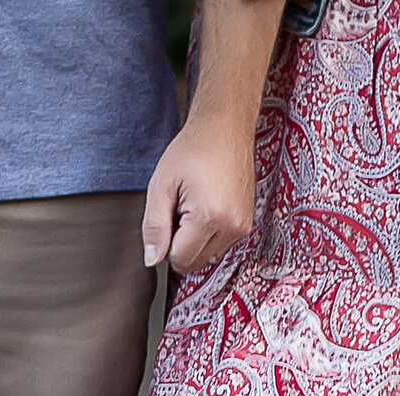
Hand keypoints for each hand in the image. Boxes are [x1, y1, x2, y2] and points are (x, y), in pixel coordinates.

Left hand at [141, 116, 256, 273]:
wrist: (225, 128)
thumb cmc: (193, 149)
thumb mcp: (161, 185)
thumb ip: (153, 226)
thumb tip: (152, 259)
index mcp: (210, 217)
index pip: (180, 259)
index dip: (166, 242)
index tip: (169, 213)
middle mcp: (233, 227)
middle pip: (195, 263)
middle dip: (181, 243)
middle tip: (180, 208)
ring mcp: (243, 226)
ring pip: (207, 256)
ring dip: (195, 239)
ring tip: (194, 205)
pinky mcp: (247, 223)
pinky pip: (220, 245)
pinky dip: (208, 233)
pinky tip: (207, 206)